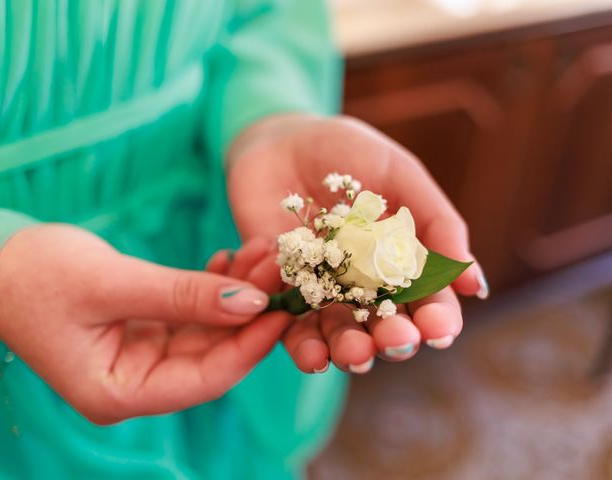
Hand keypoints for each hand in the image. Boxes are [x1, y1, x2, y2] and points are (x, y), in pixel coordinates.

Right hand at [0, 225, 288, 423]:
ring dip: (237, 291)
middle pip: (212, 353)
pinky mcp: (146, 328)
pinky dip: (213, 285)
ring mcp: (143, 355)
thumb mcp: (113, 284)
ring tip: (263, 253)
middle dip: (249, 310)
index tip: (282, 309)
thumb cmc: (36, 277)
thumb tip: (251, 300)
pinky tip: (233, 258)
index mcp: (118, 393)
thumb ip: (184, 295)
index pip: (203, 379)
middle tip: (282, 269)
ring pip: (208, 328)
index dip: (249, 346)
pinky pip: (192, 311)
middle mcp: (136, 382)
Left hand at [227, 114, 487, 372]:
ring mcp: (324, 290)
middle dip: (395, 339)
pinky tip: (314, 358)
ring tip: (357, 355)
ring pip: (343, 334)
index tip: (438, 328)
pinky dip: (305, 347)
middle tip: (398, 342)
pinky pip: (294, 328)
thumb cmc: (348, 152)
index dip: (436, 318)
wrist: (280, 140)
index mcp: (403, 260)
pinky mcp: (284, 291)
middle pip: (386, 325)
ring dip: (353, 351)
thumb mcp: (399, 174)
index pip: (427, 300)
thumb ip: (437, 223)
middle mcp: (366, 284)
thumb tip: (474, 285)